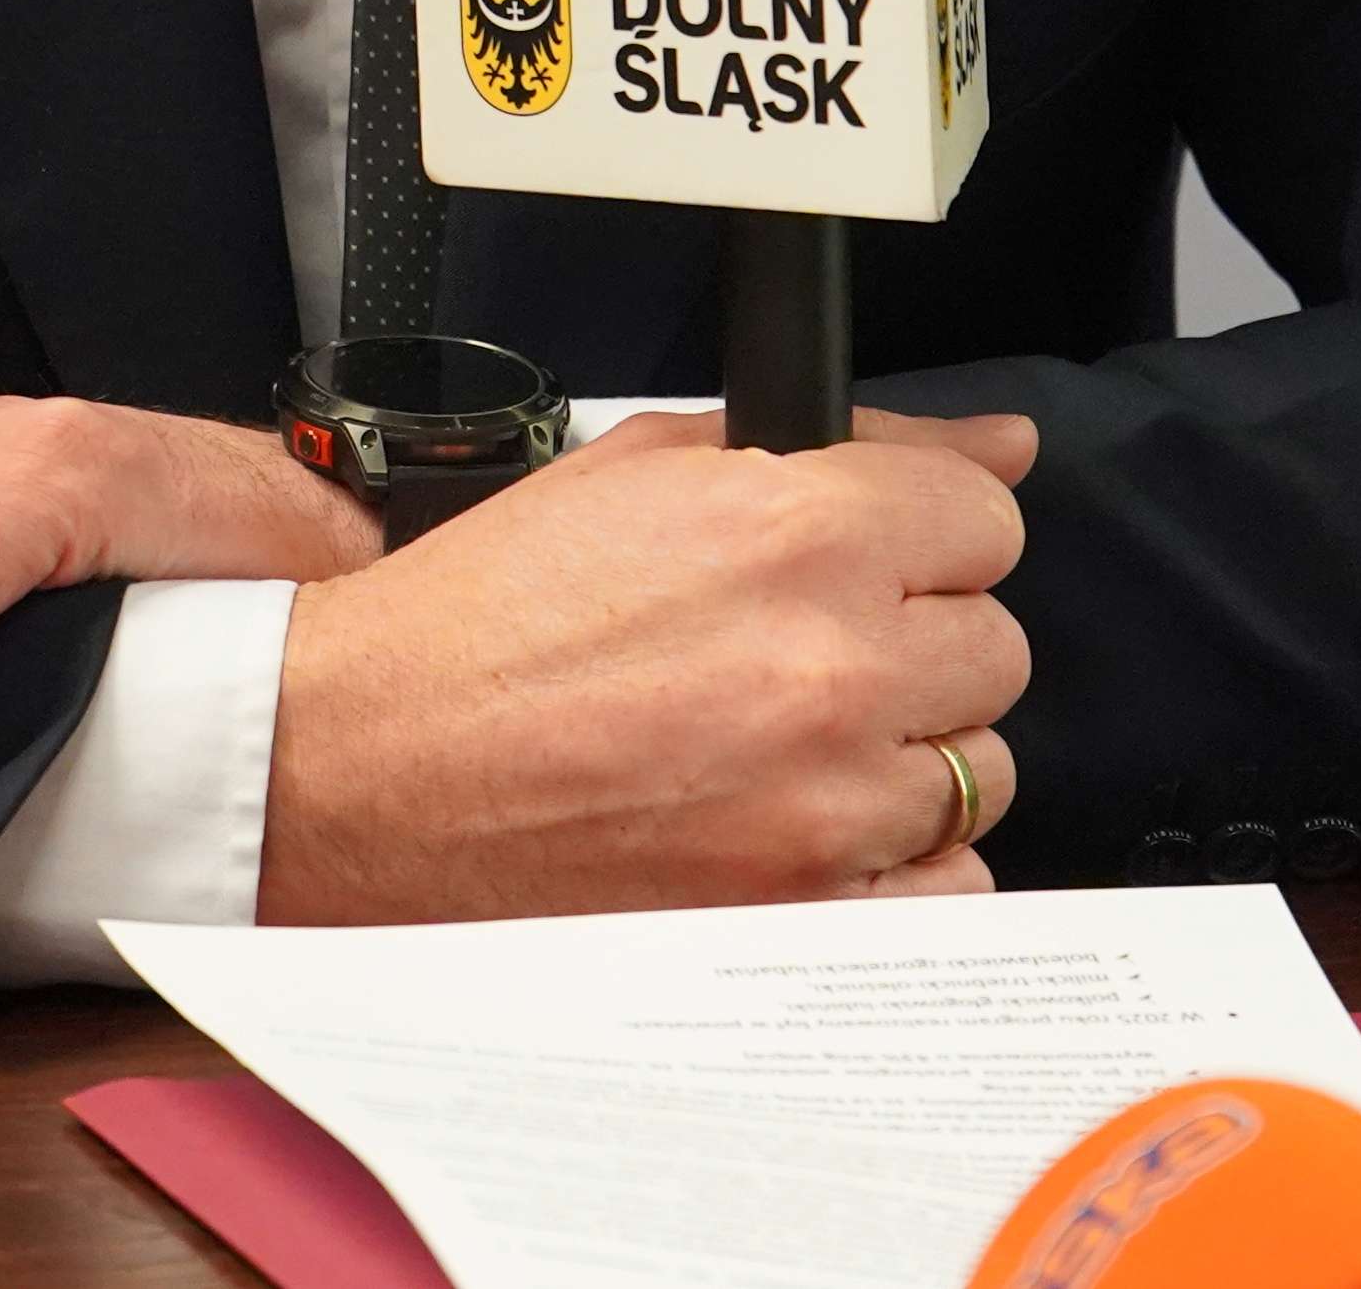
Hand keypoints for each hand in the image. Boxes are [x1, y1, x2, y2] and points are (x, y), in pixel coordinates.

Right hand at [260, 405, 1036, 923]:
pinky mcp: (799, 914)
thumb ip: (847, 446)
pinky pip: (940, 890)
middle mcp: (830, 666)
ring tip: (785, 743)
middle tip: (809, 651)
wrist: (365, 762)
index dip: (925, 535)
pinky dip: (886, 866)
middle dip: (912, 642)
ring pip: (973, 771)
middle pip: (993, 648)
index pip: (987, 520)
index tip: (875, 559)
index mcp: (796, 533)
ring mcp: (822, 805)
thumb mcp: (648, 469)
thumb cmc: (487, 619)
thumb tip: (995, 447)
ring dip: (899, 755)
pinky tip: (795, 826)